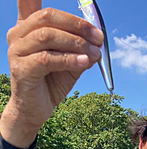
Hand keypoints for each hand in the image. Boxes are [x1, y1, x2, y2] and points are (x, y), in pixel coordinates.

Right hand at [0, 0, 103, 147]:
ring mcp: (18, 51)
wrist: (36, 110)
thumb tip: (97, 41)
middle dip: (77, 25)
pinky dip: (69, 59)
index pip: (29, 1)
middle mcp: (19, 35)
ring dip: (76, 43)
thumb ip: (80, 50)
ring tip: (94, 53)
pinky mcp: (22, 69)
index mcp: (28, 27)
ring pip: (49, 36)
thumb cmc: (51, 83)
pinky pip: (48, 59)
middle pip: (48, 17)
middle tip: (98, 37)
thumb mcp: (70, 63)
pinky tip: (84, 62)